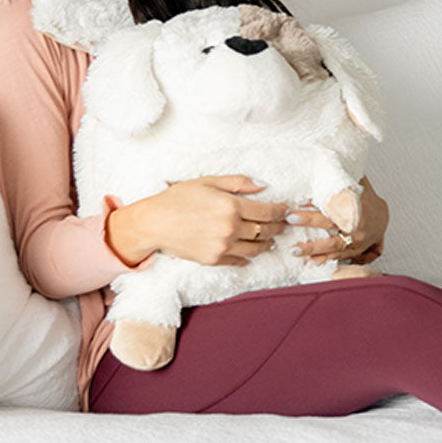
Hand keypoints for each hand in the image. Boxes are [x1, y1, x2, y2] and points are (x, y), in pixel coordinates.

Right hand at [106, 175, 289, 266]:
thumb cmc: (178, 198)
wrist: (154, 223)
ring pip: (256, 248)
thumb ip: (237, 183)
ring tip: (272, 239)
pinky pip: (240, 260)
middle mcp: (230, 228)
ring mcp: (223, 246)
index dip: (281, 211)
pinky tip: (252, 252)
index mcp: (231, 206)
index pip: (267, 211)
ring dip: (267, 244)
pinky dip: (249, 256)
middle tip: (285, 224)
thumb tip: (263, 186)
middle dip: (278, 226)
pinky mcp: (214, 260)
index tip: (286, 210)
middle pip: (265, 230)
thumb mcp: (207, 182)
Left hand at [287, 177, 387, 265]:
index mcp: (357, 205)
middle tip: (290, 218)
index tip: (300, 199)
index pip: (335, 201)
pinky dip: (324, 259)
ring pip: (333, 245)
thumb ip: (345, 175)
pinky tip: (310, 262)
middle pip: (331, 222)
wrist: (384, 219)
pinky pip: (338, 257)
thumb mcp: (358, 184)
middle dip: (309, 221)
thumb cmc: (366, 200)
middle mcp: (358, 224)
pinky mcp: (355, 252)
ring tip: (294, 249)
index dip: (317, 201)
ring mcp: (357, 240)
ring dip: (313, 247)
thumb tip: (328, 156)